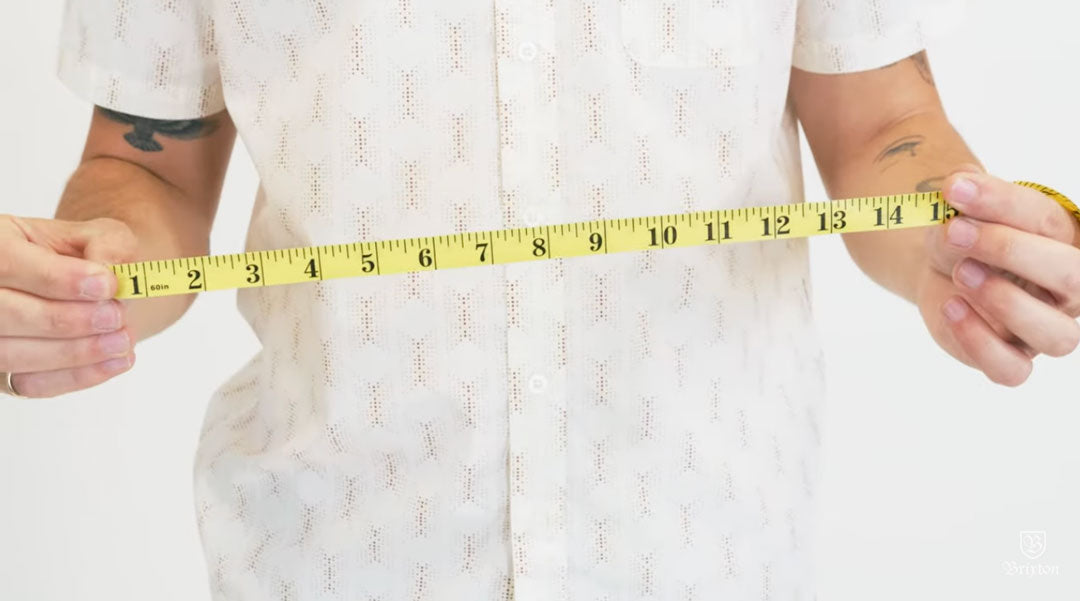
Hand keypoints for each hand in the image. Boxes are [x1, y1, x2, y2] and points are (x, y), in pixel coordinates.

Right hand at [0, 215, 136, 396]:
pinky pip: (31, 384)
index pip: (7, 262)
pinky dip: (77, 377)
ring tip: (121, 341)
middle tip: (116, 317)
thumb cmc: (88, 257)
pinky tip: (115, 362)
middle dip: (67, 320)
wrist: (90, 286)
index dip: (57, 278)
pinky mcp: (3, 373)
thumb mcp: (102, 235)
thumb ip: (108, 245)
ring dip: (74, 352)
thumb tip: (108, 270)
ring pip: (13, 354)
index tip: (106, 286)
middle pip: (6, 312)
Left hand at [916, 166, 1079, 385]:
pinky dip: (981, 343)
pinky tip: (951, 307)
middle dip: (1010, 249)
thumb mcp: (963, 209)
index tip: (956, 189)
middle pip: (1072, 277)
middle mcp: (1067, 291)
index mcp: (1066, 243)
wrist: (942, 266)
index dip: (1002, 202)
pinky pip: (1012, 370)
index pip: (1050, 221)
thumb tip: (960, 185)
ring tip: (961, 272)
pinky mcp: (1009, 358)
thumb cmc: (966, 234)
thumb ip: (967, 197)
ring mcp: (1042, 329)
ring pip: (1058, 336)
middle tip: (957, 232)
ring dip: (1005, 301)